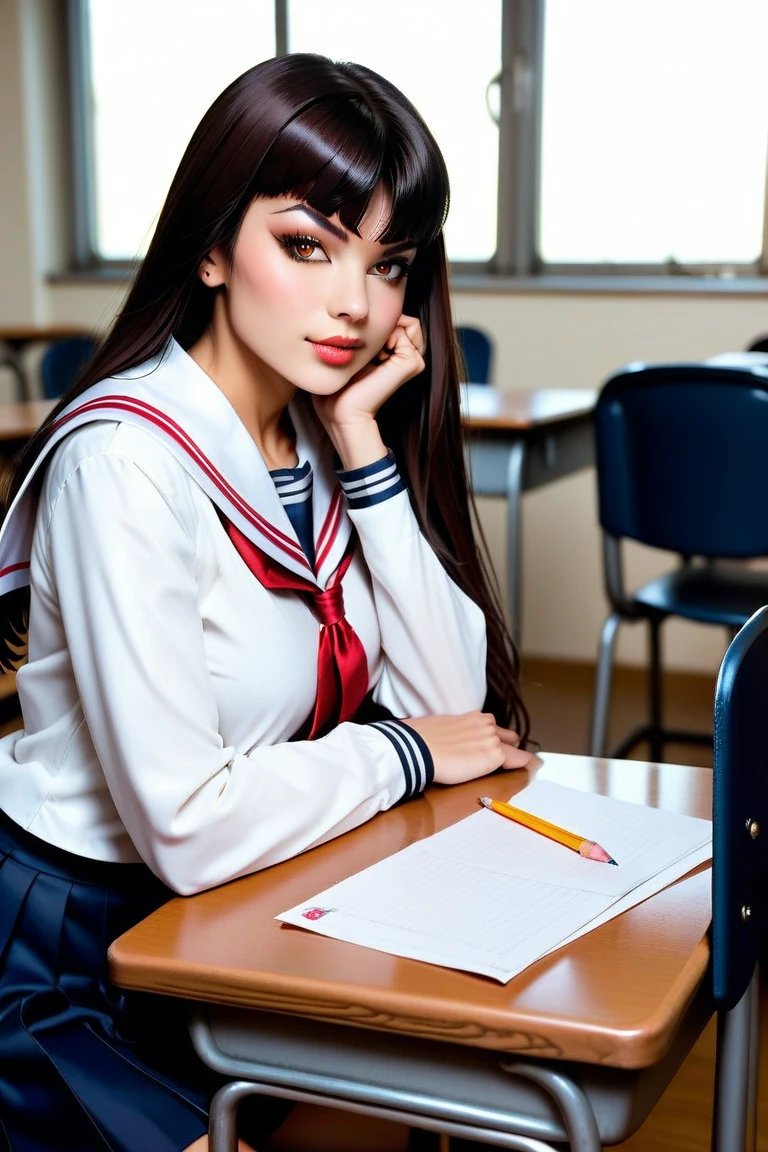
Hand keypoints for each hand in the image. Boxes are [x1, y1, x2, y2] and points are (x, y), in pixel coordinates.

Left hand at [313, 314, 424, 469]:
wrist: (342, 412)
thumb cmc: (338, 386)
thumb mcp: (350, 352)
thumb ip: (362, 334)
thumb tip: (367, 312)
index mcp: (394, 355)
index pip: (397, 320)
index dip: (377, 324)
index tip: (360, 347)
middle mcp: (407, 357)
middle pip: (405, 320)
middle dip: (384, 326)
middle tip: (367, 353)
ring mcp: (413, 360)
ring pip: (409, 322)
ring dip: (385, 330)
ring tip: (373, 355)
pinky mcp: (412, 362)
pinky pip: (406, 328)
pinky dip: (387, 335)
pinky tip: (377, 357)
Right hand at [401, 711, 532, 784]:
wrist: (418, 748)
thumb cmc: (419, 738)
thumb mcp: (439, 728)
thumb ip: (450, 732)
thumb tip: (440, 738)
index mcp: (472, 717)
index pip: (492, 726)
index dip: (496, 738)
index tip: (500, 744)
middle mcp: (486, 724)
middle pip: (508, 736)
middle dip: (509, 746)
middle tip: (508, 758)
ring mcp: (492, 740)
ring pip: (514, 750)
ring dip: (515, 758)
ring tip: (526, 767)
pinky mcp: (495, 756)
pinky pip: (520, 761)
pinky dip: (526, 766)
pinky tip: (533, 769)